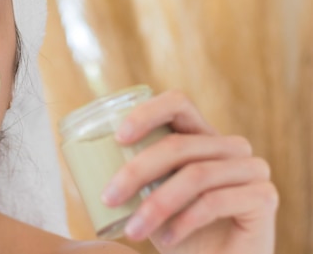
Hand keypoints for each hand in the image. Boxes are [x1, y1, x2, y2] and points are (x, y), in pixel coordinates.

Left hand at [101, 90, 277, 253]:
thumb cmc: (178, 230)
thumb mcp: (150, 196)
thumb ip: (132, 173)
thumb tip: (80, 160)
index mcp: (200, 136)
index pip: (177, 103)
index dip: (147, 113)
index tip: (117, 138)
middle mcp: (229, 146)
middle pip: (178, 144)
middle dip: (136, 171)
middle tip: (108, 197)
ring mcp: (251, 168)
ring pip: (194, 175)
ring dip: (155, 205)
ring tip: (133, 231)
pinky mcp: (264, 196)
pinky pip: (215, 201)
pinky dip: (184, 222)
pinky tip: (166, 240)